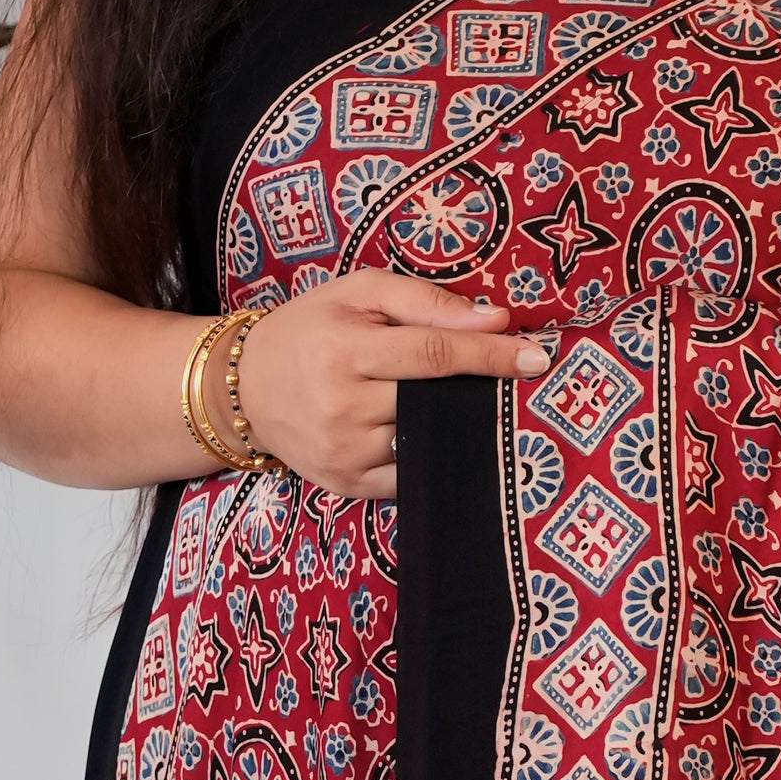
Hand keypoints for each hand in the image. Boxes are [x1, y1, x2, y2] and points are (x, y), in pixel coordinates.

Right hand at [233, 272, 551, 498]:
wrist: (243, 388)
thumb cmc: (309, 329)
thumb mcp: (357, 293)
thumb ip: (424, 301)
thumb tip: (495, 320)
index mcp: (345, 351)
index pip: (435, 354)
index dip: (491, 356)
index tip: (537, 357)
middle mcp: (343, 407)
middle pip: (438, 403)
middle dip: (480, 392)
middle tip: (512, 380)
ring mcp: (345, 454)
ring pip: (430, 443)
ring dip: (458, 426)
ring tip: (464, 405)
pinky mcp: (347, 486)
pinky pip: (413, 477)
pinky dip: (434, 457)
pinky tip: (437, 436)